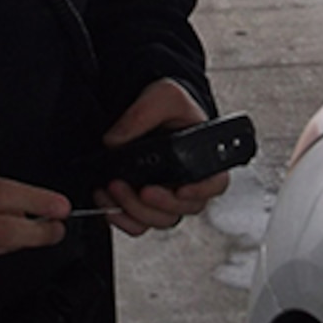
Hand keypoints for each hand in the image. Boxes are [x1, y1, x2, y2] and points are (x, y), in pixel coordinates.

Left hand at [95, 79, 230, 236]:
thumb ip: (142, 115)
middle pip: (182, 209)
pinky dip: (121, 218)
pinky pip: (138, 224)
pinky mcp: (146, 203)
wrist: (156, 111)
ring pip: (159, 220)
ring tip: (114, 189)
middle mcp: (190, 183)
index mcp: (205, 159)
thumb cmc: (171, 105)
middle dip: (155, 203)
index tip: (181, 189)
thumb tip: (114, 141)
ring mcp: (168, 196)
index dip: (201, 192)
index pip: (215, 184)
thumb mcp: (163, 97)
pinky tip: (108, 200)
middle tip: (135, 187)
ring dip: (134, 211)